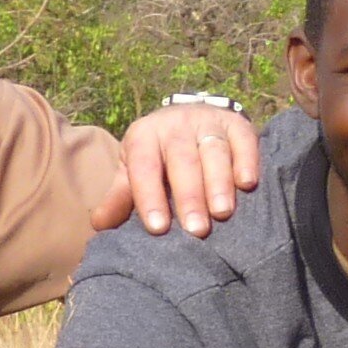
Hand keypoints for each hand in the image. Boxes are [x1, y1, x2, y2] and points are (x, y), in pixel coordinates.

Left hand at [99, 99, 266, 236]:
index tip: (158, 228)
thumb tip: (99, 225)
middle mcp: (175, 125)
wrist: (190, 116)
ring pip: (214, 152)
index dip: (150, 196)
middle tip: (196, 230)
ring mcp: (208, 121)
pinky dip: (247, 161)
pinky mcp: (237, 123)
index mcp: (144, 136)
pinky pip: (244, 141)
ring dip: (219, 183)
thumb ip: (120, 197)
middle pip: (183, 161)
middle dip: (189, 196)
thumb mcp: (134, 170)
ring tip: (222, 213)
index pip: (145, 167)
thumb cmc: (159, 155)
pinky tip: (248, 183)